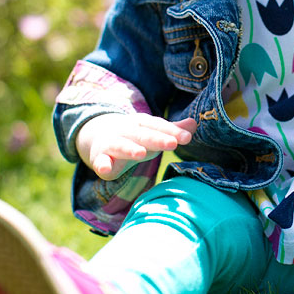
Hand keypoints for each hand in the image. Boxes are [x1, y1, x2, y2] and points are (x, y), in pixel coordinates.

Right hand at [76, 113, 196, 179]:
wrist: (101, 135)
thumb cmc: (136, 137)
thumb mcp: (154, 132)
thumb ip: (172, 130)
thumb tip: (194, 124)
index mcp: (143, 124)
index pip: (159, 126)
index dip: (173, 131)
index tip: (187, 137)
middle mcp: (127, 131)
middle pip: (143, 135)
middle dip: (157, 139)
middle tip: (172, 143)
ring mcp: (112, 143)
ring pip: (121, 145)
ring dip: (130, 149)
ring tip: (141, 154)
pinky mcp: (100, 158)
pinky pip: (100, 161)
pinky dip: (101, 164)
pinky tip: (105, 169)